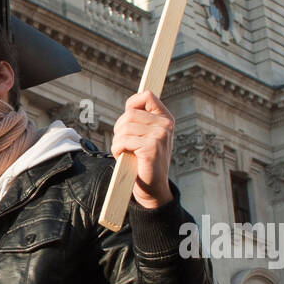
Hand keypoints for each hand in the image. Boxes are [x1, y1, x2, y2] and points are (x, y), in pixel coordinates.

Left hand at [111, 90, 173, 208]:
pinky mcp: (151, 148)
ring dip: (117, 141)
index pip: (148, 96)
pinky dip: (117, 149)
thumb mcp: (147, 136)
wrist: (152, 187)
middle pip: (130, 114)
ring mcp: (160, 136)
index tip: (126, 117)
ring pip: (124, 127)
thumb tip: (130, 105)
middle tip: (123, 143)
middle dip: (119, 128)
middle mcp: (166, 125)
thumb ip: (142, 120)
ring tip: (123, 151)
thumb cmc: (145, 160)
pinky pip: (123, 141)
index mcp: (166, 119)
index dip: (132, 103)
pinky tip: (122, 156)